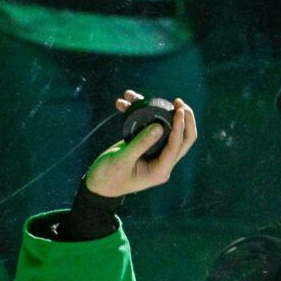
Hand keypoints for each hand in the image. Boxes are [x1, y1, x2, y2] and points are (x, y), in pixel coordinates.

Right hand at [82, 93, 197, 198]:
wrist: (98, 185)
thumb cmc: (108, 178)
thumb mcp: (122, 160)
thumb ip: (140, 144)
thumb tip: (159, 126)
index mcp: (160, 170)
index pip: (176, 146)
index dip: (179, 127)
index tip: (178, 110)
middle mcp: (162, 162)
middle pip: (183, 138)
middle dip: (183, 118)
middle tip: (178, 102)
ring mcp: (156, 153)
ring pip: (166, 129)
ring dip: (153, 110)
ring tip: (134, 95)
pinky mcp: (146, 145)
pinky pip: (150, 127)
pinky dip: (140, 114)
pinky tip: (126, 102)